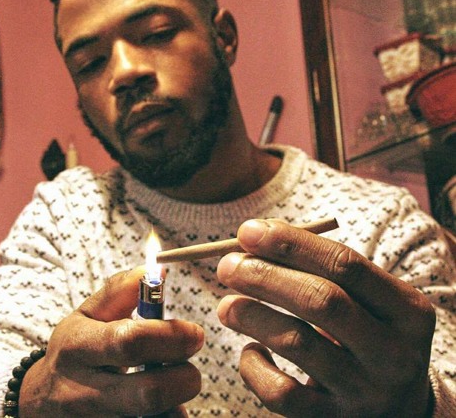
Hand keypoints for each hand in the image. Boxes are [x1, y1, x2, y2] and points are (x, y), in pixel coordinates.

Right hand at [19, 267, 203, 416]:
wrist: (41, 400)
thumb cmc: (76, 347)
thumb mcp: (88, 313)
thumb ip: (121, 290)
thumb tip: (156, 271)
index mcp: (78, 345)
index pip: (129, 341)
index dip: (171, 337)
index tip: (196, 333)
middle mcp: (81, 390)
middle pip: (147, 393)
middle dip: (183, 378)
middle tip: (191, 367)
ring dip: (176, 402)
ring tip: (171, 385)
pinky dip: (166, 417)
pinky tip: (161, 405)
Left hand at [216, 219, 434, 417]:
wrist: (398, 409)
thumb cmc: (366, 334)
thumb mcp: (362, 301)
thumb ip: (318, 266)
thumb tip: (256, 235)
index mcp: (406, 310)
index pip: (345, 264)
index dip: (291, 244)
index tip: (248, 232)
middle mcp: (394, 353)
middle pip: (321, 301)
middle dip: (265, 276)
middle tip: (227, 266)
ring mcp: (366, 392)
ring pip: (297, 343)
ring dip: (252, 315)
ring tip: (225, 305)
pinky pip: (282, 394)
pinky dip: (254, 367)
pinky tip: (251, 350)